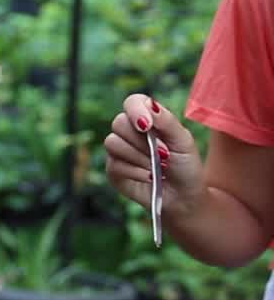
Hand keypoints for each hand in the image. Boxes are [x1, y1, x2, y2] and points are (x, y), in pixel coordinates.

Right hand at [104, 94, 204, 217]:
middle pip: (118, 123)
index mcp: (148, 120)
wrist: (182, 197)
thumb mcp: (183, 141)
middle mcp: (130, 133)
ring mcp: (118, 152)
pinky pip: (114, 164)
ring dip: (139, 157)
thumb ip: (167, 121)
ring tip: (156, 167)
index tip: (146, 126)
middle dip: (141, 141)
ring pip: (112, 143)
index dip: (135, 110)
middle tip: (161, 153)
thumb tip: (150, 105)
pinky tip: (148, 176)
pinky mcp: (113, 170)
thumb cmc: (186, 167)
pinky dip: (135, 171)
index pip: (132, 102)